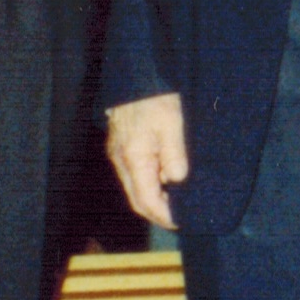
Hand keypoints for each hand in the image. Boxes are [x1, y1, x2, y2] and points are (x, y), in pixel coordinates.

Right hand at [106, 94, 190, 229]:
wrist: (135, 77)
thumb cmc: (154, 98)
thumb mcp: (172, 124)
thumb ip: (174, 154)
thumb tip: (177, 180)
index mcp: (134, 158)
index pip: (146, 200)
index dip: (163, 215)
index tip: (180, 221)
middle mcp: (121, 161)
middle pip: (137, 200)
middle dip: (157, 213)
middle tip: (180, 218)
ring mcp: (118, 155)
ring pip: (134, 189)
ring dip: (153, 200)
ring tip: (176, 203)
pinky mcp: (121, 148)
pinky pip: (134, 176)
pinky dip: (148, 186)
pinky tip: (165, 182)